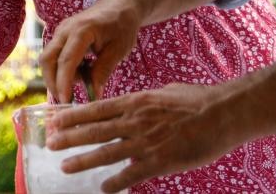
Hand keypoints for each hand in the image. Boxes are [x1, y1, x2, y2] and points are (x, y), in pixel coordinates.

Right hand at [39, 0, 138, 103]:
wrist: (121, 5)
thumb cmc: (122, 26)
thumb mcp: (118, 51)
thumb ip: (102, 72)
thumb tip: (93, 95)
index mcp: (81, 31)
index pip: (66, 61)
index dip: (63, 83)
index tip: (66, 101)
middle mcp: (65, 29)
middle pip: (48, 60)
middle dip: (52, 82)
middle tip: (66, 100)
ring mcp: (61, 31)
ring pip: (48, 58)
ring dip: (57, 75)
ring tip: (80, 83)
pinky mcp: (61, 35)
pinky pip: (54, 54)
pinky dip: (62, 68)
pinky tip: (80, 72)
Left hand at [45, 83, 246, 191]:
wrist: (225, 112)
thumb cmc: (199, 100)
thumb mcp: (165, 92)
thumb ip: (146, 100)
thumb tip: (136, 104)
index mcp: (136, 102)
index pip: (96, 109)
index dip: (73, 117)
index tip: (56, 121)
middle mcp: (135, 121)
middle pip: (94, 130)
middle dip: (69, 138)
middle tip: (50, 144)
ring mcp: (146, 142)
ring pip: (106, 152)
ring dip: (83, 160)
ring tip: (65, 166)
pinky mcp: (160, 160)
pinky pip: (132, 174)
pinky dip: (115, 182)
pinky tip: (102, 188)